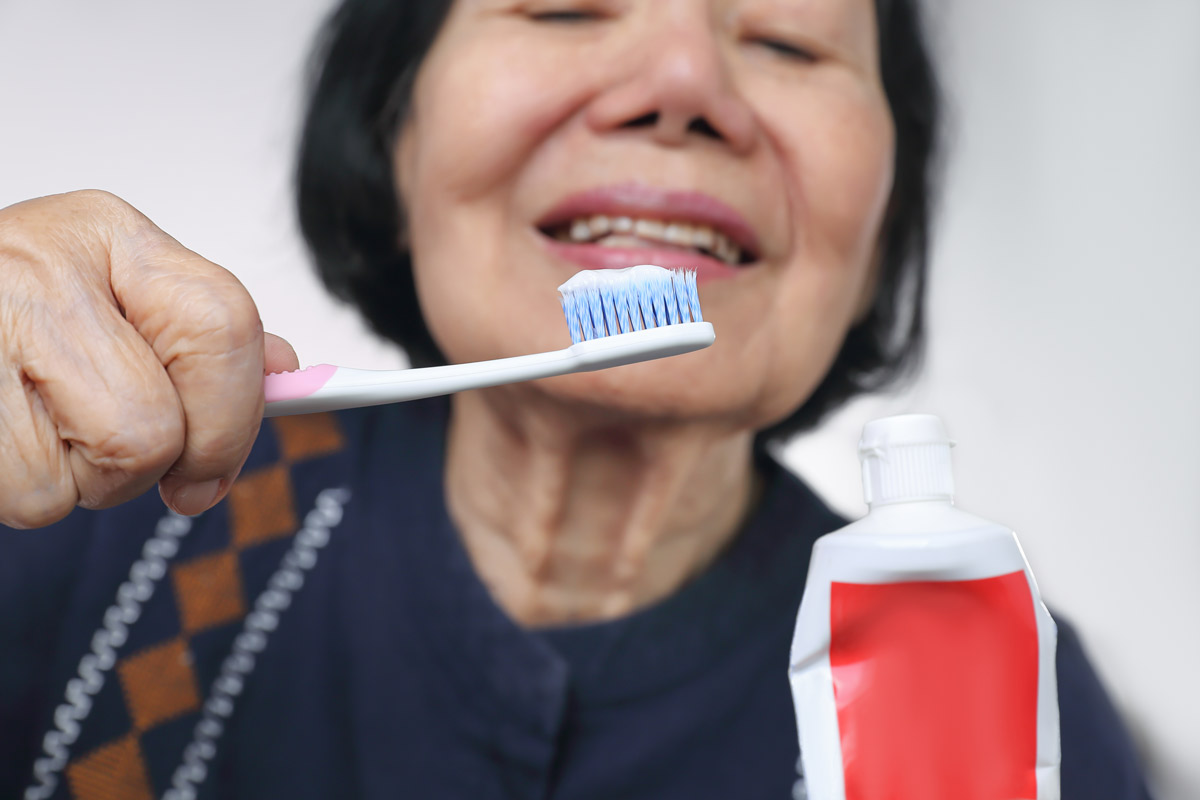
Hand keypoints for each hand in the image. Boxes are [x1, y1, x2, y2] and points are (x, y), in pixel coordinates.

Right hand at [0, 190, 298, 526]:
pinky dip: (27, 489)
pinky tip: (3, 437)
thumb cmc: (13, 316)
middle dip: (146, 462)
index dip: (236, 413)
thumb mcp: (110, 298)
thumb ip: (198, 336)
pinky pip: (34, 496)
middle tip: (100, 438)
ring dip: (79, 478)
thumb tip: (283, 370)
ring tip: (34, 423)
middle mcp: (40, 270)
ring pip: (99, 471)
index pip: (224, 326)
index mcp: (106, 236)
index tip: (214, 466)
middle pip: (158, 427)